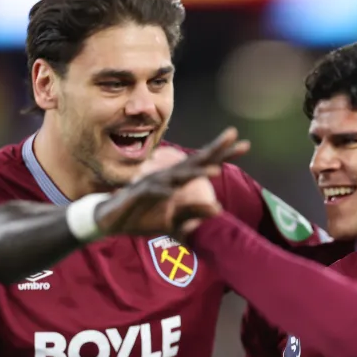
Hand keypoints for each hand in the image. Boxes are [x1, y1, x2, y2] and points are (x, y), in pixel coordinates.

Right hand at [94, 127, 249, 236]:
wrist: (110, 220)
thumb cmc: (144, 216)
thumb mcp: (174, 220)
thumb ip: (195, 213)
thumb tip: (219, 209)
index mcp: (177, 181)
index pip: (204, 164)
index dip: (223, 154)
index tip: (246, 145)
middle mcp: (167, 178)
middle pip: (195, 161)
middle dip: (215, 150)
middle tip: (234, 136)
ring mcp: (152, 184)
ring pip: (177, 176)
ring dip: (195, 174)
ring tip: (216, 172)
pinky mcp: (137, 195)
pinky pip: (151, 192)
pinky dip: (162, 192)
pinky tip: (172, 192)